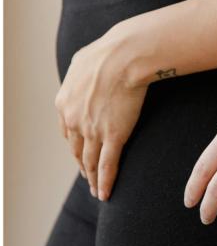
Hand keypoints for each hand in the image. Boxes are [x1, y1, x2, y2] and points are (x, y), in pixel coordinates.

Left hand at [55, 25, 147, 200]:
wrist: (123, 57)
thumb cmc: (108, 52)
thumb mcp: (84, 61)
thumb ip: (82, 72)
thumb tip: (85, 69)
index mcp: (65, 103)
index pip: (67, 131)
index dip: (75, 144)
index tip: (81, 152)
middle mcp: (74, 120)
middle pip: (77, 149)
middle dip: (82, 164)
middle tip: (87, 176)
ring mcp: (92, 130)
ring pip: (90, 161)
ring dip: (92, 178)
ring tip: (96, 190)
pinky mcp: (113, 135)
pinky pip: (107, 164)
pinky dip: (105, 181)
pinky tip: (105, 193)